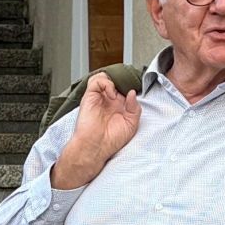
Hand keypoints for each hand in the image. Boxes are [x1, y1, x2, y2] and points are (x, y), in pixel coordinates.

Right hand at [50, 74, 141, 188]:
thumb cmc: (111, 140)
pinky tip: (111, 94)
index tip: (135, 88)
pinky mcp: (89, 97)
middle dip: (121, 80)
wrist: (96, 147)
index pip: (124, 87)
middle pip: (114, 79)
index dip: (130, 85)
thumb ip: (135, 108)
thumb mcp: (131, 124)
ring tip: (116, 93)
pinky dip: (105, 83)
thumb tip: (132, 92)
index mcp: (119, 105)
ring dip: (112, 80)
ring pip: (103, 77)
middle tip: (126, 87)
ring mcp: (98, 97)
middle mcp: (108, 100)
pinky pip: (96, 81)